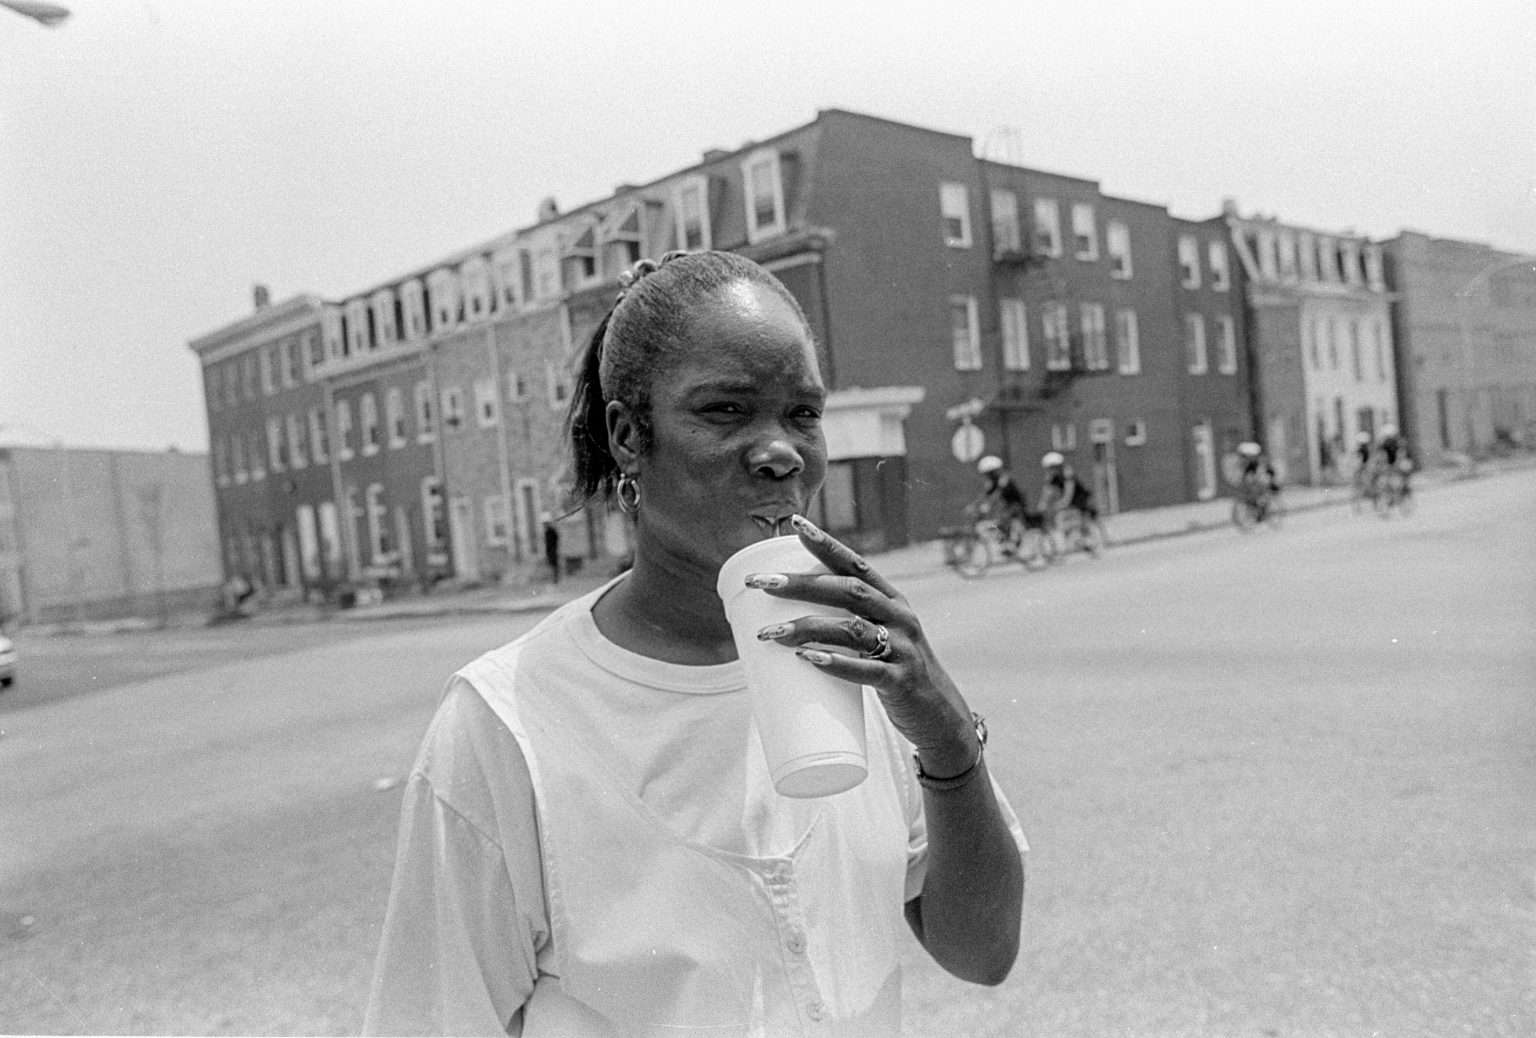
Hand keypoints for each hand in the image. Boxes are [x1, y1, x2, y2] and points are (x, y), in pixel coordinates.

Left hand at [744, 514, 979, 777]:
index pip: (856, 564)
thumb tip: (783, 624)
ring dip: (807, 627)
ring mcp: (904, 649)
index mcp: (892, 601)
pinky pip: (868, 671)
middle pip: (847, 591)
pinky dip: (836, 663)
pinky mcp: (902, 683)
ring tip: (769, 633)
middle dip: (800, 584)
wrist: (940, 718)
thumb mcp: (880, 640)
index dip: (827, 544)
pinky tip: (808, 659)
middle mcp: (900, 617)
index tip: (795, 523)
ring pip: (851, 629)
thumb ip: (845, 626)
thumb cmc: (896, 674)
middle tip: (760, 584)